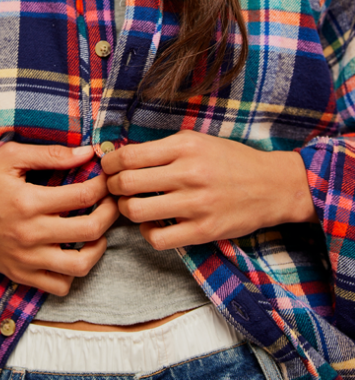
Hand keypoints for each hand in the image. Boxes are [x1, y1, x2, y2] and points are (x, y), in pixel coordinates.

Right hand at [0, 142, 118, 295]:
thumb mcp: (10, 157)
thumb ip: (50, 154)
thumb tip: (87, 153)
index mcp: (28, 202)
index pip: (84, 194)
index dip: (103, 184)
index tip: (106, 177)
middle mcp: (30, 234)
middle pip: (90, 230)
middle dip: (111, 213)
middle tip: (112, 201)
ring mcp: (26, 259)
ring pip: (79, 266)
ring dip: (99, 248)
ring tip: (99, 231)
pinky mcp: (21, 275)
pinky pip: (59, 286)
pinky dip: (74, 273)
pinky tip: (74, 251)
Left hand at [102, 131, 316, 250]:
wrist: (272, 185)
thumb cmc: (230, 160)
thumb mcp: (197, 141)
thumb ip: (162, 148)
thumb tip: (121, 155)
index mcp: (185, 147)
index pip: (129, 155)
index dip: (109, 163)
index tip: (108, 167)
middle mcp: (189, 174)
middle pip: (127, 183)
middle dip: (112, 186)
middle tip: (115, 187)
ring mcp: (196, 205)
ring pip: (136, 211)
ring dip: (125, 208)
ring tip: (130, 204)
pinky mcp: (203, 231)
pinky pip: (157, 238)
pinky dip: (146, 232)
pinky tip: (151, 224)